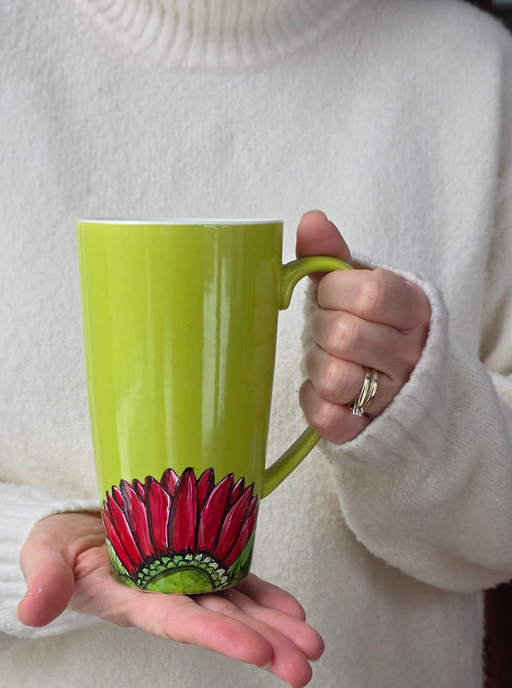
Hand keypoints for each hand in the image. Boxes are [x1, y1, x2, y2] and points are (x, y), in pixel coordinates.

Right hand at [18, 512, 323, 687]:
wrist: (69, 529)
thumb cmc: (54, 544)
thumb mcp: (42, 557)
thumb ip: (45, 581)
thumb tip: (31, 612)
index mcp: (132, 600)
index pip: (179, 622)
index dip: (218, 637)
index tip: (258, 652)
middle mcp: (165, 598)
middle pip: (220, 624)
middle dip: (264, 644)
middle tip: (305, 665)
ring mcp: (184, 583)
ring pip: (236, 608)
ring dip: (275, 626)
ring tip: (313, 645)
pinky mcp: (196, 563)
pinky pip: (236, 582)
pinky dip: (265, 595)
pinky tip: (295, 611)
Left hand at [296, 210, 430, 442]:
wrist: (401, 385)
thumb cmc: (371, 326)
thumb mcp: (359, 284)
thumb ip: (332, 254)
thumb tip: (310, 221)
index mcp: (413, 310)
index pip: (368, 294)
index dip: (335, 292)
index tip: (331, 293)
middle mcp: (408, 355)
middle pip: (343, 336)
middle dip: (320, 328)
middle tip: (326, 328)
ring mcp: (390, 397)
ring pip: (333, 378)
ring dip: (315, 365)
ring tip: (325, 358)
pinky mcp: (365, 431)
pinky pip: (325, 416)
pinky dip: (313, 401)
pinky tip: (323, 389)